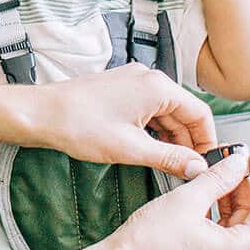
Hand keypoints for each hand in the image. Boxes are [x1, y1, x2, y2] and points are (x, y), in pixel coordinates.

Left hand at [31, 63, 216, 178]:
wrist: (42, 114)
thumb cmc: (78, 124)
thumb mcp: (131, 148)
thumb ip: (170, 158)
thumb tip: (196, 167)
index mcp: (156, 86)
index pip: (200, 113)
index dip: (207, 141)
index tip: (207, 164)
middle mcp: (147, 78)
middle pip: (183, 112)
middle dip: (188, 142)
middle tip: (189, 170)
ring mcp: (132, 82)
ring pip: (165, 112)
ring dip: (170, 138)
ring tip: (169, 165)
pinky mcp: (120, 89)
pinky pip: (148, 109)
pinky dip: (153, 130)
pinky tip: (149, 149)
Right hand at [109, 152, 249, 249]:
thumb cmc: (146, 244)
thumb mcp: (186, 200)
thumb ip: (216, 179)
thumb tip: (238, 163)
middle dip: (243, 186)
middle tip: (232, 160)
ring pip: (233, 224)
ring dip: (227, 196)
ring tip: (215, 172)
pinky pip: (217, 232)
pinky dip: (214, 210)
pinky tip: (201, 193)